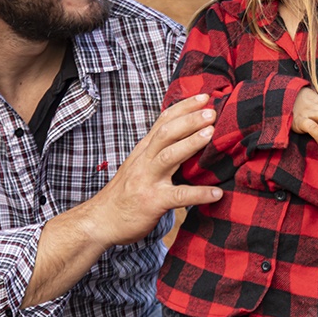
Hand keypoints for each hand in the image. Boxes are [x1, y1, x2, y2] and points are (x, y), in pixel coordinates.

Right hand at [86, 93, 223, 248]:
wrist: (101, 220)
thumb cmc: (125, 193)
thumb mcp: (139, 165)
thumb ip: (158, 151)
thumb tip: (185, 137)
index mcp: (144, 150)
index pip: (163, 121)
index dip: (184, 107)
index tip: (204, 96)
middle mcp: (144, 160)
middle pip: (166, 133)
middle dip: (189, 120)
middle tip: (212, 111)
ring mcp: (147, 180)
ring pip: (168, 156)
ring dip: (190, 143)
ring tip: (210, 134)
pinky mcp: (152, 202)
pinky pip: (178, 196)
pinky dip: (198, 194)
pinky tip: (216, 193)